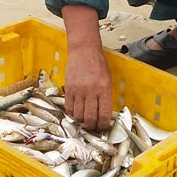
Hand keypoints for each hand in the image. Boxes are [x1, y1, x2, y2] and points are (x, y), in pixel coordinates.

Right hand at [61, 5, 112, 129]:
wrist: (84, 50)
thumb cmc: (98, 64)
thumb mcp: (108, 79)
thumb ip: (106, 96)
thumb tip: (104, 113)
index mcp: (104, 89)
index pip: (104, 114)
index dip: (103, 125)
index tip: (103, 127)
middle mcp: (91, 91)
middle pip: (90, 118)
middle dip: (92, 126)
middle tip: (93, 126)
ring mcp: (79, 90)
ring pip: (78, 115)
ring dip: (82, 120)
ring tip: (84, 119)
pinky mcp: (69, 88)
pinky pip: (69, 107)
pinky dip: (72, 113)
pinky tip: (76, 112)